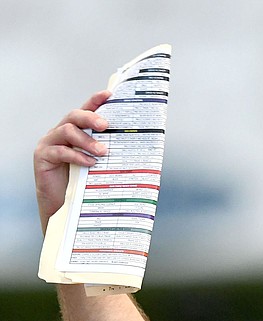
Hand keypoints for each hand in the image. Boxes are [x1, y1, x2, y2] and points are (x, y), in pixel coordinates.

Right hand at [34, 90, 110, 233]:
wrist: (63, 205)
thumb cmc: (84, 184)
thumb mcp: (100, 166)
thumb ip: (110, 154)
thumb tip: (140, 150)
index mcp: (77, 132)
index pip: (86, 110)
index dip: (95, 100)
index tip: (109, 94)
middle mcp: (61, 133)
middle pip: (74, 116)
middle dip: (91, 117)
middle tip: (106, 125)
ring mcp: (50, 143)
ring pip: (67, 130)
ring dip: (86, 140)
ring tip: (102, 152)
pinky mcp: (42, 156)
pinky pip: (60, 151)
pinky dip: (76, 155)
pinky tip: (90, 163)